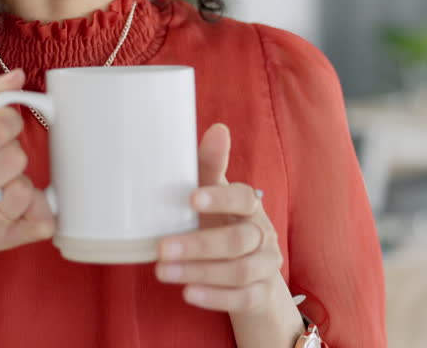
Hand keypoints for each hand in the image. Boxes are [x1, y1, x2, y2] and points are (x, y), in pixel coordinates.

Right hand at [0, 69, 56, 265]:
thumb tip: (17, 76)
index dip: (7, 120)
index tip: (3, 123)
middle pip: (14, 159)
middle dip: (11, 152)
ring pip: (27, 190)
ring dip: (19, 182)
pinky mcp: (1, 246)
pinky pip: (41, 222)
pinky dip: (38, 210)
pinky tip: (16, 208)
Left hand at [154, 123, 284, 316]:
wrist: (252, 276)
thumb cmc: (223, 226)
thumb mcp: (214, 197)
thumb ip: (210, 167)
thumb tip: (217, 128)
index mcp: (250, 206)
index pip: (242, 197)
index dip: (219, 198)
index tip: (190, 199)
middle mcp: (263, 234)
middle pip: (237, 240)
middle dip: (198, 245)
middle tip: (160, 248)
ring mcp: (266, 266)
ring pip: (239, 271)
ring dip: (199, 272)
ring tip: (163, 272)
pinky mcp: (261, 294)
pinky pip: (242, 298)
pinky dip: (214, 297)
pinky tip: (188, 293)